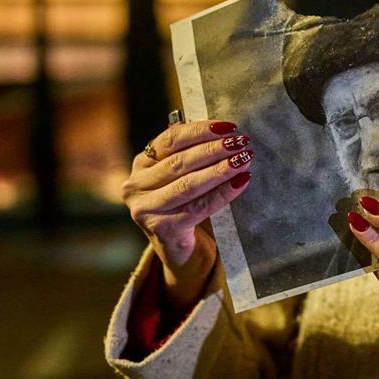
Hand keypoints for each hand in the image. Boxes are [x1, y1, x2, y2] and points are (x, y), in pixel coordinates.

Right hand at [122, 120, 253, 309]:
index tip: (228, 127)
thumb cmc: (185, 206)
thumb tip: (226, 132)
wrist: (181, 251)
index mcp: (141, 164)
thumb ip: (192, 155)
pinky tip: (241, 183)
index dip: (200, 131)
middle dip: (214, 149)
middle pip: (180, 161)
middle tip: (241, 142)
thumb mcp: (182, 177)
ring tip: (244, 160)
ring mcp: (145, 209)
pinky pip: (198, 207)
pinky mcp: (161, 229)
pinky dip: (223, 193)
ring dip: (220, 170)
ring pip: (188, 184)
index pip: (170, 140)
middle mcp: (135, 185)